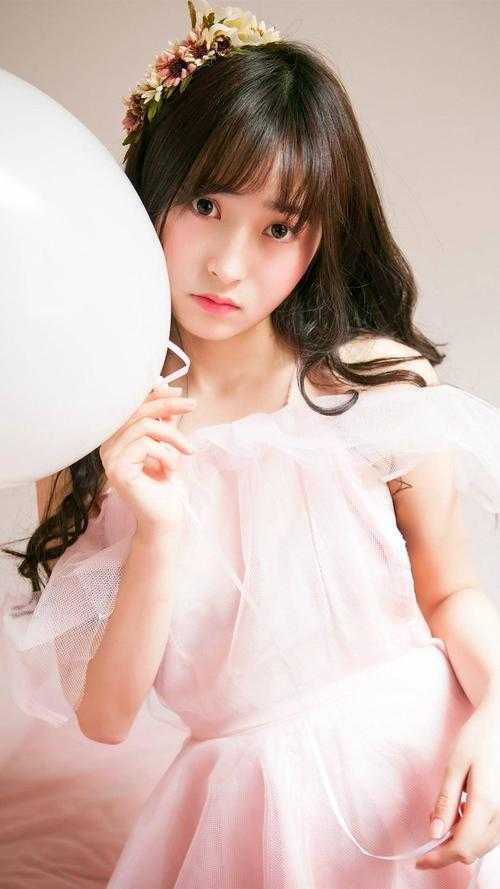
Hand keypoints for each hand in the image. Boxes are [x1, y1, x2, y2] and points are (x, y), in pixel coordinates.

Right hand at [99, 381, 196, 535]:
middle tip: (193, 405)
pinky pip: (146, 446)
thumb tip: (166, 386)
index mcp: (116, 438)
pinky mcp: (118, 470)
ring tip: (187, 451)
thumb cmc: (167, 483)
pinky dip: (166, 454)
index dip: (155, 394)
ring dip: (173, 436)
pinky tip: (171, 469)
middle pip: (138, 411)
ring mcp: (110, 459)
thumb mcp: (168, 443)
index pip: (133, 406)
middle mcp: (108, 446)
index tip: (180, 392)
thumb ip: (164, 418)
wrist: (167, 517)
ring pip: (144, 426)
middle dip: (169, 405)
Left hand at [415, 696, 499, 868]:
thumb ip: (446, 802)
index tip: (420, 859)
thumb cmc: (478, 739)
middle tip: (430, 826)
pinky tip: (461, 810)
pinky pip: (490, 834)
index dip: (439, 858)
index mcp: (487, 804)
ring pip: (482, 846)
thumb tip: (434, 833)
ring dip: (460, 840)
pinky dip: (472, 831)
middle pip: (472, 852)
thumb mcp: (455, 766)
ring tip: (444, 814)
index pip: (462, 848)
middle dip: (447, 849)